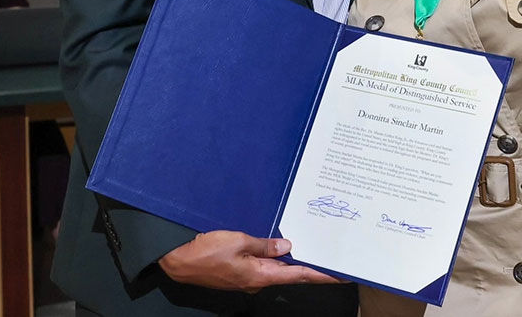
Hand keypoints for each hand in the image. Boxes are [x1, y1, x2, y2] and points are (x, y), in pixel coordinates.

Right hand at [158, 230, 341, 292]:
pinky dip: (281, 257)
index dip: (322, 274)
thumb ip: (264, 245)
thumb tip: (288, 246)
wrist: (179, 260)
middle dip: (314, 267)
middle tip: (335, 258)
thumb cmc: (207, 251)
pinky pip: (267, 264)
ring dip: (298, 261)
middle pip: (293, 274)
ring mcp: (250, 276)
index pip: (299, 275)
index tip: (342, 274)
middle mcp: (259, 279)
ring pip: (281, 269)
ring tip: (317, 250)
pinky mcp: (241, 270)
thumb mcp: (238, 241)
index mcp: (261, 275)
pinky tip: (288, 247)